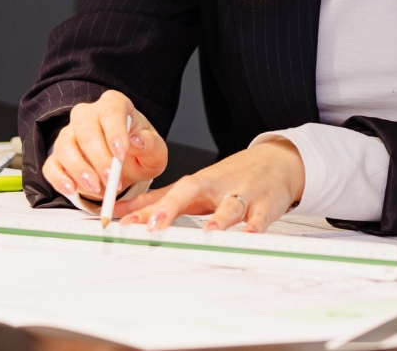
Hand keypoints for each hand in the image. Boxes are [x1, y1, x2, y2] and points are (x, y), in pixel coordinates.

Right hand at [42, 90, 168, 204]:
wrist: (125, 166)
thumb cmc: (139, 152)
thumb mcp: (155, 151)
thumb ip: (151, 145)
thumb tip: (137, 141)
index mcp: (114, 105)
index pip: (111, 110)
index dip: (115, 131)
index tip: (121, 154)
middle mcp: (88, 115)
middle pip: (86, 129)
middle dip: (98, 157)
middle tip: (112, 179)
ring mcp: (69, 134)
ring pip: (65, 146)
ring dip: (80, 170)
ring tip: (97, 188)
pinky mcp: (57, 156)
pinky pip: (51, 165)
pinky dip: (59, 179)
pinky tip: (72, 189)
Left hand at [120, 139, 305, 232]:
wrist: (275, 161)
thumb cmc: (230, 177)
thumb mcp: (192, 187)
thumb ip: (157, 201)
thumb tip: (121, 212)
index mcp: (196, 185)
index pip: (165, 196)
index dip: (144, 211)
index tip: (125, 224)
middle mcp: (216, 188)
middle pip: (191, 192)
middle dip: (171, 207)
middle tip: (154, 224)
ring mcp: (241, 195)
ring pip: (230, 206)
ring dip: (219, 218)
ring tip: (209, 231)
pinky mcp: (265, 205)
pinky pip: (261, 217)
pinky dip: (257, 226)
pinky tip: (251, 235)